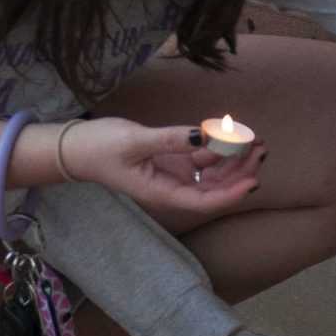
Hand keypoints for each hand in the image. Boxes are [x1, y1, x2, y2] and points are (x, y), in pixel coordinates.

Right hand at [64, 118, 265, 224]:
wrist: (75, 149)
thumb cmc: (99, 149)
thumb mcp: (136, 142)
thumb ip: (171, 140)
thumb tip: (206, 136)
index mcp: (162, 193)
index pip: (205, 201)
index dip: (231, 193)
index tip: (253, 180)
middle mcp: (172, 188)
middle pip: (215, 187)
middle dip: (240, 170)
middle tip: (260, 146)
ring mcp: (173, 175)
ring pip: (212, 172)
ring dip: (234, 158)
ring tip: (254, 139)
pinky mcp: (172, 161)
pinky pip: (202, 158)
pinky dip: (218, 148)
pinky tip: (230, 134)